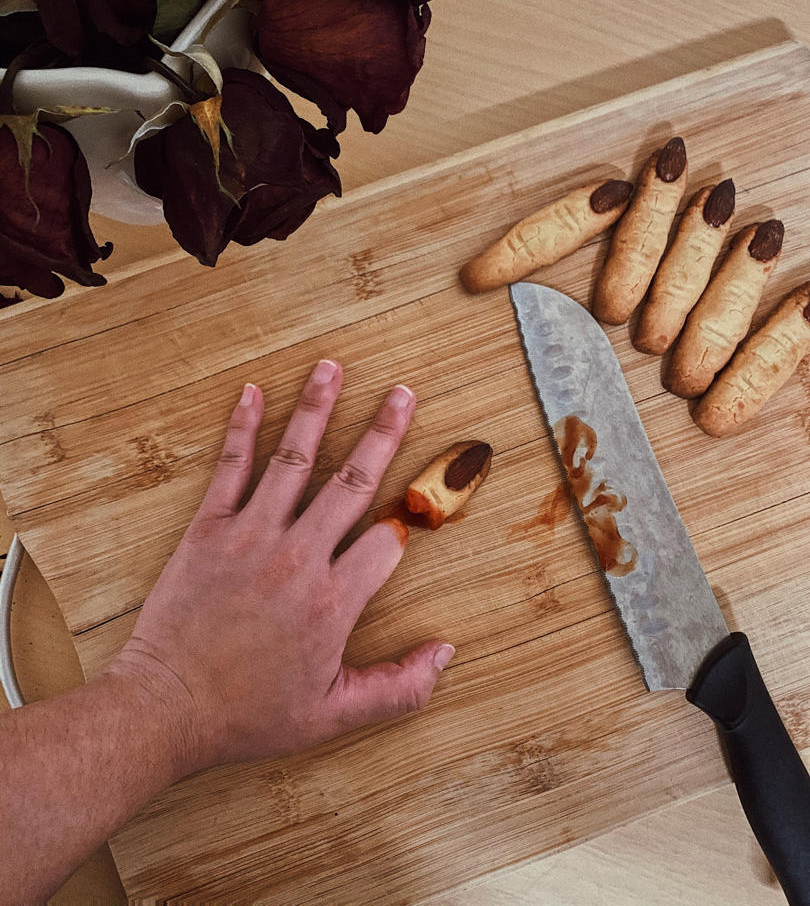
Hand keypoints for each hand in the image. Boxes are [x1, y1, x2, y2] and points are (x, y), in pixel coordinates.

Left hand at [106, 360, 453, 775]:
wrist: (167, 709)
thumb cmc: (250, 715)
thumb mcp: (335, 715)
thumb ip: (399, 688)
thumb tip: (447, 653)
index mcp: (334, 601)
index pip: (388, 540)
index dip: (409, 522)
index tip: (421, 506)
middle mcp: (299, 557)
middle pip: (351, 481)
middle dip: (382, 433)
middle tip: (403, 394)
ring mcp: (252, 537)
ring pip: (295, 460)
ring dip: (316, 410)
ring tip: (332, 368)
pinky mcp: (209, 530)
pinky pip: (230, 469)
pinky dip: (242, 429)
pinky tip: (252, 394)